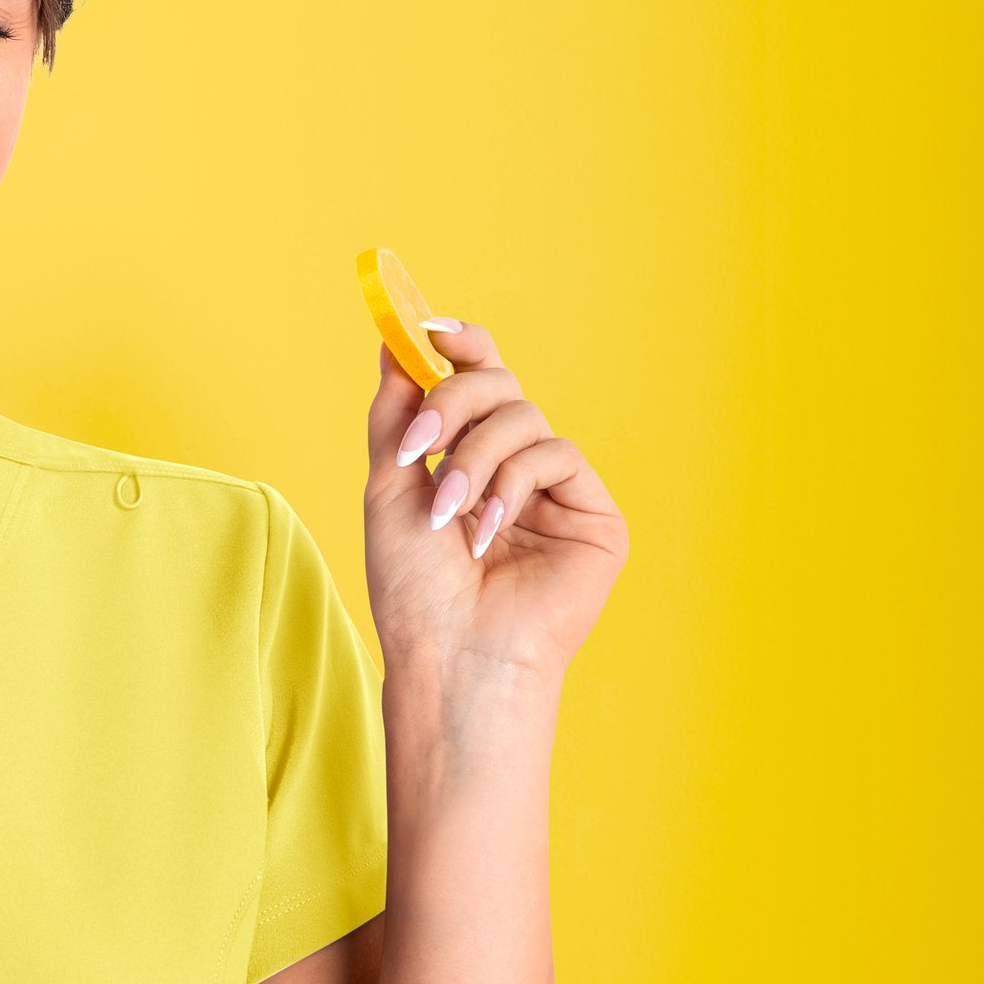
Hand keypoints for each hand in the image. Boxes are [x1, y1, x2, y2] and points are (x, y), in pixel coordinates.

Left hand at [362, 316, 627, 689]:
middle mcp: (517, 468)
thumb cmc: (414, 588)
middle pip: (500, 384)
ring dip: (474, 458)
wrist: (451, 654)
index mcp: (471, 458)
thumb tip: (394, 341)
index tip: (428, 329)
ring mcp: (557, 492)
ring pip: (524, 417)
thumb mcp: (390, 486)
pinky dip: (512, 483)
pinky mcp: (593, 515)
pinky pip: (556, 454)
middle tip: (420, 443)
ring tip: (450, 514)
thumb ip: (397, 412)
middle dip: (454, 401)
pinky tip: (489, 531)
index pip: (478, 379)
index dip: (460, 345)